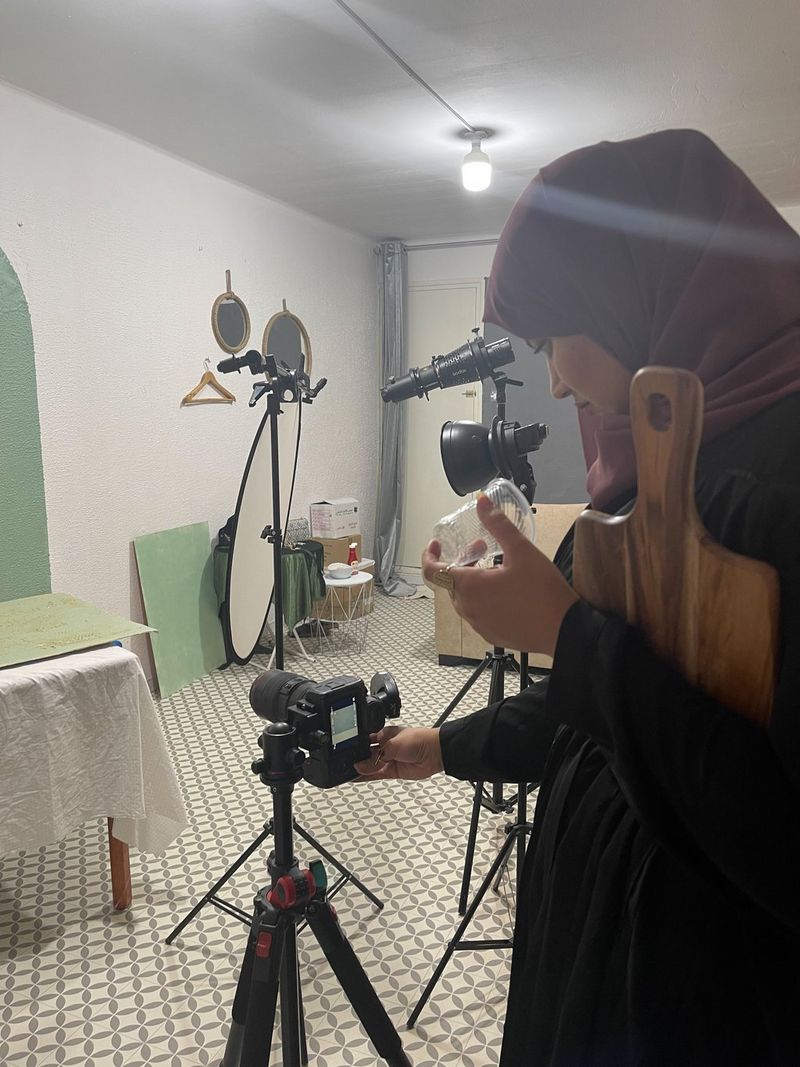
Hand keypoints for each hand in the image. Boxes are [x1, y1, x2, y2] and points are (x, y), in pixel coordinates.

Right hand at [353, 725, 442, 780]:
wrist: (435, 753)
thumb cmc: (419, 740)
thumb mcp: (393, 744)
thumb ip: (376, 756)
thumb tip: (361, 765)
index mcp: (384, 734)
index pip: (364, 740)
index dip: (355, 745)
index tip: (344, 751)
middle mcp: (385, 746)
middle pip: (366, 754)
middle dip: (356, 758)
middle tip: (344, 763)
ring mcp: (389, 759)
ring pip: (370, 766)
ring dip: (360, 769)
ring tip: (346, 772)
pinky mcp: (393, 771)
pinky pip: (376, 775)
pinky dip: (365, 778)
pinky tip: (355, 778)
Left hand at [422, 495, 578, 656]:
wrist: (565, 630)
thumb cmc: (543, 592)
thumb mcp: (521, 551)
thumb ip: (498, 524)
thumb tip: (482, 501)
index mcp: (469, 587)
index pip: (432, 571)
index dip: (429, 554)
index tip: (436, 543)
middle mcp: (468, 608)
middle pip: (450, 582)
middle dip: (461, 561)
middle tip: (481, 548)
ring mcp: (479, 624)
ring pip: (464, 597)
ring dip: (472, 579)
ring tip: (496, 568)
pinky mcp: (491, 634)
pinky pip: (478, 612)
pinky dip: (483, 597)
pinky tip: (505, 590)